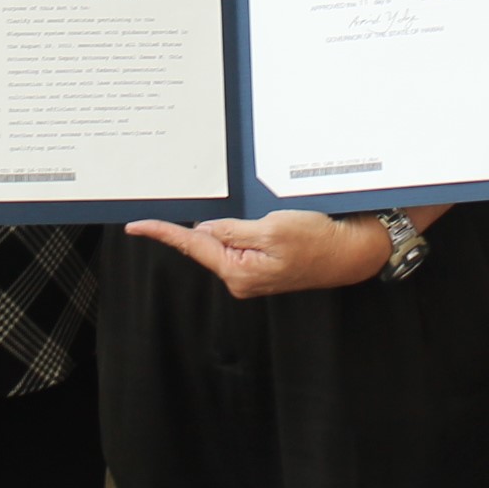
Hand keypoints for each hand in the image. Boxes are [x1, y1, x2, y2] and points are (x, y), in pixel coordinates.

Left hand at [124, 208, 387, 298]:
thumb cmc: (318, 241)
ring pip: (226, 241)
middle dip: (210, 223)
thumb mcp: (272, 228)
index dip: (163, 233)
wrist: (351, 253)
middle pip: (208, 243)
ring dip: (234, 225)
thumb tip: (203, 231)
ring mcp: (252, 275)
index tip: (136, 225)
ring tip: (270, 219)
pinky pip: (242, 244)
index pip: (192, 246)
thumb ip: (233, 230)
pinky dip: (244, 230)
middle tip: (239, 209)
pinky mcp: (263, 267)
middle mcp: (240, 278)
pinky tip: (264, 222)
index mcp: (238, 271)